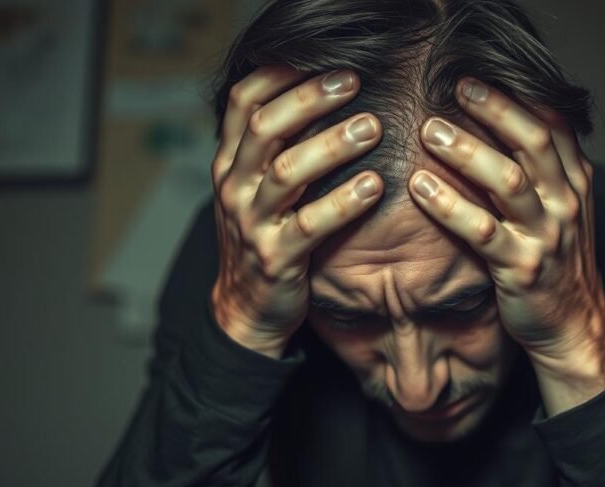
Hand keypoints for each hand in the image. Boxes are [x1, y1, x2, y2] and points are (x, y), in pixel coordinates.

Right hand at [210, 66, 383, 357]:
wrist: (247, 309)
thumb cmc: (264, 236)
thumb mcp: (256, 187)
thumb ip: (276, 146)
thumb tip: (324, 93)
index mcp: (231, 162)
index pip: (244, 102)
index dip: (281, 74)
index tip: (325, 60)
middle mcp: (235, 186)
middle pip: (265, 128)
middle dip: (310, 99)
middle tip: (354, 82)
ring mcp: (252, 223)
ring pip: (287, 172)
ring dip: (332, 145)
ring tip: (373, 127)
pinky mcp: (276, 258)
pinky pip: (310, 225)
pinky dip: (343, 203)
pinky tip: (373, 186)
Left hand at [407, 78, 604, 407]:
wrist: (573, 325)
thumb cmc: (556, 260)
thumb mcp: (561, 208)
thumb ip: (541, 168)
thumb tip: (502, 120)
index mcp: (575, 181)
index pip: (551, 123)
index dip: (514, 95)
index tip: (474, 76)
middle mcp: (565, 202)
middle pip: (531, 141)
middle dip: (493, 109)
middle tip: (454, 86)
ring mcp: (546, 235)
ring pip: (507, 181)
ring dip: (466, 151)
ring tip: (428, 130)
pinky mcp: (521, 268)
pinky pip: (482, 231)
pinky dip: (449, 206)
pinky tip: (419, 187)